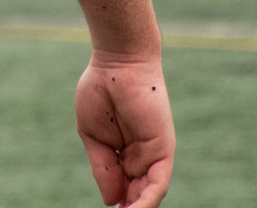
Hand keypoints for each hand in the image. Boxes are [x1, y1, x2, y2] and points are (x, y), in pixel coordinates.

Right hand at [76, 53, 174, 206]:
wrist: (116, 62)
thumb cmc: (100, 90)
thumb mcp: (93, 136)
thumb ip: (103, 169)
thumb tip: (110, 202)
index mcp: (124, 153)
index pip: (123, 187)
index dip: (116, 202)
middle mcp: (141, 156)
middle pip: (137, 194)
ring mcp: (153, 153)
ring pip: (149, 194)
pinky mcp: (163, 148)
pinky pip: (159, 182)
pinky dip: (148, 200)